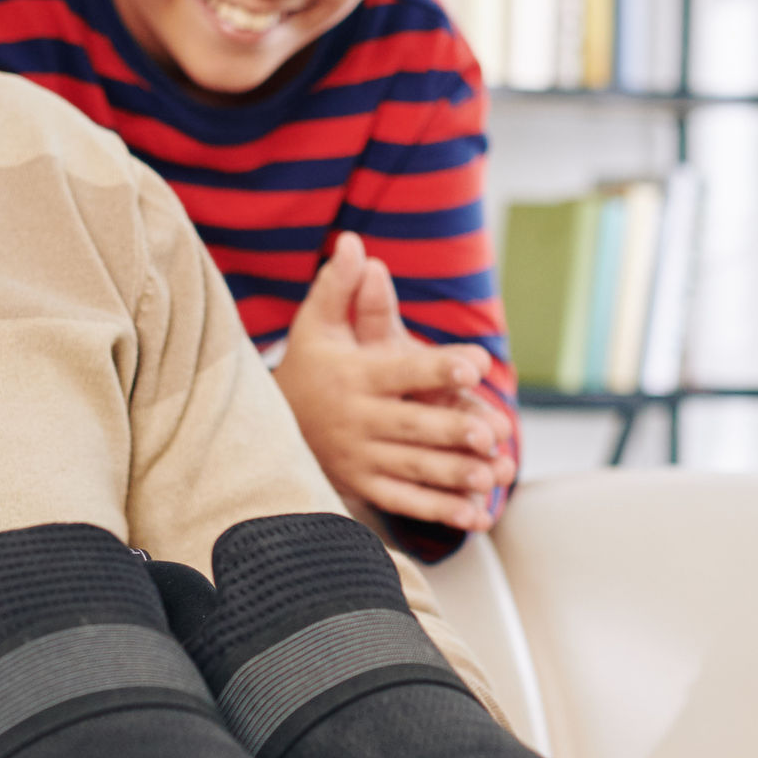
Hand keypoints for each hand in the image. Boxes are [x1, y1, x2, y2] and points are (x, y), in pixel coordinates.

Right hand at [275, 233, 510, 532]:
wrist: (265, 426)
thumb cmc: (307, 366)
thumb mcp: (316, 325)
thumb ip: (339, 287)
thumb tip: (354, 244)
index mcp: (355, 376)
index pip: (401, 370)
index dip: (437, 366)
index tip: (476, 362)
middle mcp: (359, 420)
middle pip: (411, 426)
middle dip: (451, 430)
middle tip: (492, 433)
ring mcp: (360, 457)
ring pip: (412, 469)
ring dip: (453, 474)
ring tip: (492, 476)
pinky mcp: (363, 487)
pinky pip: (404, 502)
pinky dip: (439, 511)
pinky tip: (476, 513)